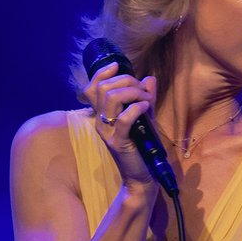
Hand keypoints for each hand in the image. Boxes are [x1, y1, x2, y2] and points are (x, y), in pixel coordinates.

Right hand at [85, 55, 158, 186]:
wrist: (141, 175)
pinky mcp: (118, 142)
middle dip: (127, 81)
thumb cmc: (142, 147)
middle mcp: (100, 121)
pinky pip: (124, 118)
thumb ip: (145, 98)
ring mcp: (107, 132)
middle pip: (104, 88)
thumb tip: (149, 79)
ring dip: (133, 92)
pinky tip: (146, 107)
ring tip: (147, 99)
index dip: (101, 73)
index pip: (92, 88)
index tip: (117, 65)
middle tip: (144, 90)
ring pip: (111, 98)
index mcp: (101, 114)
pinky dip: (137, 108)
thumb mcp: (144, 118)